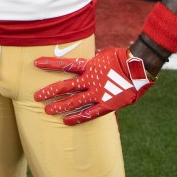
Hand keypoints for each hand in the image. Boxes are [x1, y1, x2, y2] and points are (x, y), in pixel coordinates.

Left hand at [34, 47, 153, 125]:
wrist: (140, 68)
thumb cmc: (122, 58)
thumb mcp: (103, 55)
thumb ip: (91, 61)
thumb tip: (82, 60)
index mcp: (90, 66)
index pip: (66, 64)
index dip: (51, 64)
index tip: (36, 63)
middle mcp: (91, 81)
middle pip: (66, 86)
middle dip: (50, 91)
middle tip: (36, 96)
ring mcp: (99, 93)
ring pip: (75, 101)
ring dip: (60, 106)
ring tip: (47, 111)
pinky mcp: (107, 104)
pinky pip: (90, 113)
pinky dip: (77, 117)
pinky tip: (66, 121)